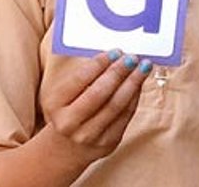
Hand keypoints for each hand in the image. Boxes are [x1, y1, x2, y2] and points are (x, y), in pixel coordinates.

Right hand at [37, 49, 152, 166]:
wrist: (67, 148)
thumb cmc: (69, 110)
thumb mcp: (66, 94)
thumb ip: (87, 76)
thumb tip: (116, 55)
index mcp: (55, 105)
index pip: (80, 80)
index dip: (100, 64)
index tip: (115, 51)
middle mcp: (69, 123)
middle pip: (100, 93)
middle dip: (119, 72)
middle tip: (132, 57)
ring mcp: (89, 135)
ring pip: (117, 105)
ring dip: (133, 82)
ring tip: (143, 66)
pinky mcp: (108, 142)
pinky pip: (126, 115)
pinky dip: (135, 96)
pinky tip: (139, 83)